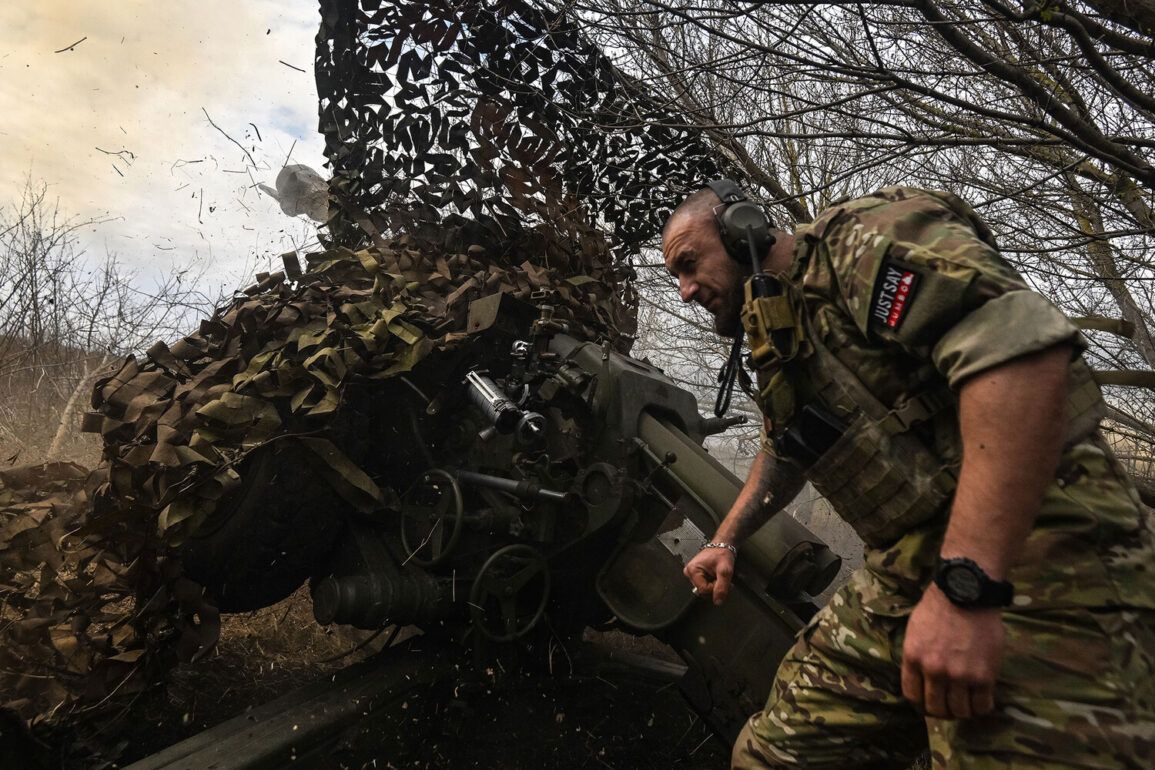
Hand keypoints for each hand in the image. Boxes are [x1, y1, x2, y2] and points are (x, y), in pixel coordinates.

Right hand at [683, 547, 734, 604]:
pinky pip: (704, 585)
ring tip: (717, 575)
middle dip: (714, 587)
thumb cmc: (722, 553)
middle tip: (719, 576)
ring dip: (713, 585)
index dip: (714, 587)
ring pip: (704, 589)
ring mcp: (692, 574)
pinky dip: (711, 583)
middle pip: (702, 591)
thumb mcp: (725, 571)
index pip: (703, 590)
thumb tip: (718, 601)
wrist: (722, 546)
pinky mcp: (695, 574)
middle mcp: (689, 572)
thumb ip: (722, 587)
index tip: (720, 579)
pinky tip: (714, 575)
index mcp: (692, 570)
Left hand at [901, 584, 1003, 718]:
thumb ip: (916, 656)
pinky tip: (980, 698)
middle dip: (942, 711)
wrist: (967, 592)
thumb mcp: (914, 631)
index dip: (921, 704)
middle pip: (936, 708)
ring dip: (962, 710)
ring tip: (966, 701)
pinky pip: (982, 705)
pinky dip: (981, 707)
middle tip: (949, 704)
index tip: (929, 702)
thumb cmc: (939, 607)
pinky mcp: (984, 676)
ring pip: (960, 711)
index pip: (912, 696)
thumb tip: (919, 679)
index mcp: (913, 658)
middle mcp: (934, 670)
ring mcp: (959, 675)